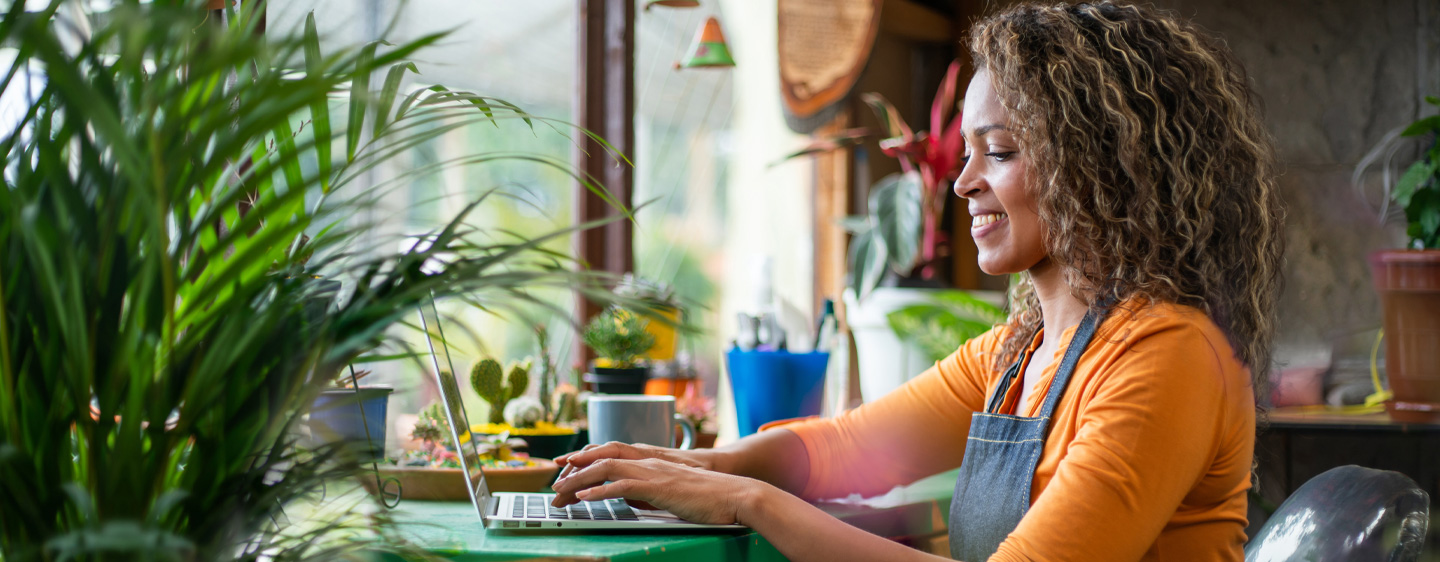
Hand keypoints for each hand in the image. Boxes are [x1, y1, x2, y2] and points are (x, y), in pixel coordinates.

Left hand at [552, 441, 715, 484]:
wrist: (735, 494)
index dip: (585, 459)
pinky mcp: (659, 487)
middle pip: (601, 458)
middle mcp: (648, 462)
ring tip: (560, 491)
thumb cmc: (709, 496)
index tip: (564, 468)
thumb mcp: (672, 492)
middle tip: (553, 484)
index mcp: (651, 462)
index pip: (610, 454)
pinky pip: (622, 485)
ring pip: (605, 469)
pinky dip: (600, 490)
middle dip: (574, 469)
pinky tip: (585, 496)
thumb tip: (632, 497)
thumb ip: (650, 490)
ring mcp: (653, 472)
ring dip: (579, 480)